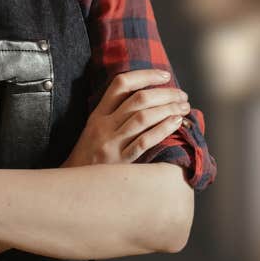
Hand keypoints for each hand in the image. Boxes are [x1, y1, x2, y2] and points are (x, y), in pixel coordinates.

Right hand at [61, 69, 191, 166]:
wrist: (76, 185)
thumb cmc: (90, 155)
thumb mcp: (95, 129)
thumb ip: (115, 113)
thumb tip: (149, 98)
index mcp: (98, 114)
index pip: (121, 84)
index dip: (145, 75)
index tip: (164, 75)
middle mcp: (104, 125)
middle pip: (138, 99)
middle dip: (165, 93)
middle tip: (181, 95)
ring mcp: (112, 143)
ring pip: (143, 117)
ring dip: (168, 109)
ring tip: (184, 107)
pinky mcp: (120, 161)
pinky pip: (145, 141)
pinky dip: (163, 129)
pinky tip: (176, 123)